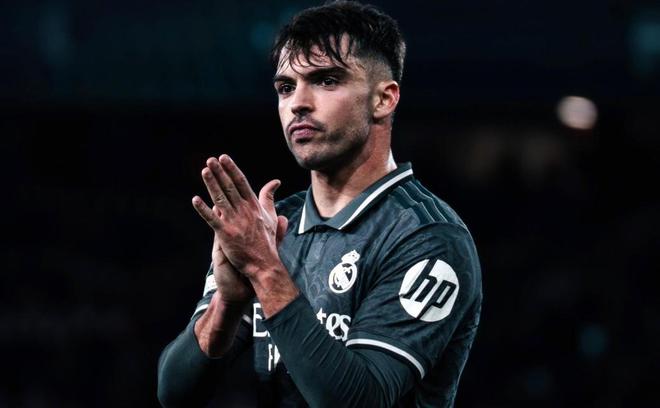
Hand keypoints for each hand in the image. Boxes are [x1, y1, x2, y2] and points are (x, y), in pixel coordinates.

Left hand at [193, 155, 287, 279]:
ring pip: (220, 199)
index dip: (231, 169)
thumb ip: (269, 197)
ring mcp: (234, 222)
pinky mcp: (226, 234)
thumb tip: (275, 182)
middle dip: (220, 172)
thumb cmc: (267, 241)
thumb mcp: (271, 216)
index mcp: (254, 206)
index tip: (224, 158)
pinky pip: (212, 219)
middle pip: (230, 187)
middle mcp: (244, 211)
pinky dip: (203, 209)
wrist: (264, 264)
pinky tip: (195, 200)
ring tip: (204, 171)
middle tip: (210, 159)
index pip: (241, 183)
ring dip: (212, 184)